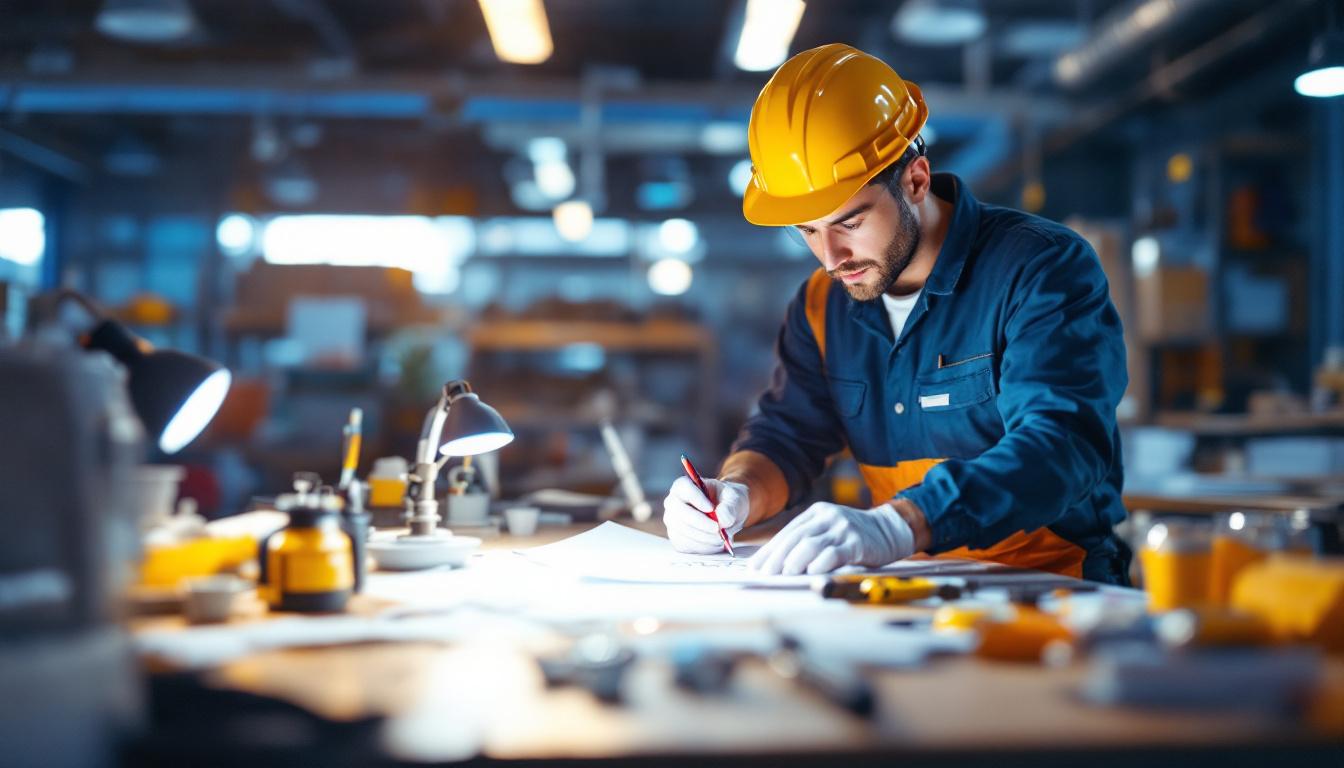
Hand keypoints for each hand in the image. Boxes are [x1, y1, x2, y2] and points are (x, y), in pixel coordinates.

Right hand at [662, 476, 748, 553]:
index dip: (695, 498)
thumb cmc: (727, 502)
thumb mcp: (734, 499)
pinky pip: (686, 546)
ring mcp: (673, 522)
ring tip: (722, 537)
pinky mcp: (678, 539)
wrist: (726, 515)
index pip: (683, 488)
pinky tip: (715, 543)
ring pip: (683, 531)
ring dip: (704, 537)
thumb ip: (730, 506)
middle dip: (700, 523)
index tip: (710, 508)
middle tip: (718, 529)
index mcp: (685, 485)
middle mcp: (673, 503)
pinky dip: (703, 547)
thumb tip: (722, 519)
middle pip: (679, 512)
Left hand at [748, 502, 914, 574]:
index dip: (770, 550)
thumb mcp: (829, 529)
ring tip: (785, 572)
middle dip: (778, 557)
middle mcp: (828, 517)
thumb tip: (778, 562)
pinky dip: (821, 563)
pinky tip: (811, 572)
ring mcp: (843, 528)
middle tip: (767, 573)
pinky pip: (834, 553)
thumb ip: (808, 540)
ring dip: (796, 560)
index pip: (788, 532)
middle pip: (796, 538)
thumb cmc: (853, 535)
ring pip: (812, 544)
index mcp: (816, 513)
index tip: (757, 566)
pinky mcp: (857, 542)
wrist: (889, 530)